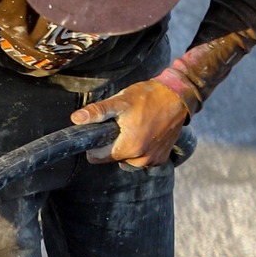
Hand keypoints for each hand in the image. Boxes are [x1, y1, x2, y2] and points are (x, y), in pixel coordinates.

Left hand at [71, 79, 189, 167]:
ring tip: (136, 126)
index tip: (105, 130)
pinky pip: (141, 158)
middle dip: (114, 143)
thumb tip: (76, 119)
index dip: (96, 144)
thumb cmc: (149, 97)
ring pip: (127, 159)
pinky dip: (141, 148)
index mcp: (128, 149)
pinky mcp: (161, 158)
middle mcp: (141, 160)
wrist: (179, 95)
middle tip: (124, 124)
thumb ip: (97, 112)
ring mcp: (152, 161)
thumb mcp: (120, 102)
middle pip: (112, 158)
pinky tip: (147, 132)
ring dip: (128, 146)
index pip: (97, 158)